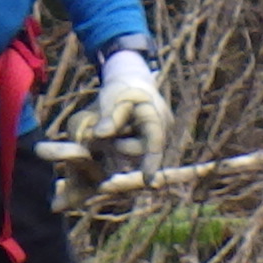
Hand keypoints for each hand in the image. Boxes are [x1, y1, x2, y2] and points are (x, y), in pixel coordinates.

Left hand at [90, 48, 168, 162]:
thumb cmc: (122, 89)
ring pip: (139, 153)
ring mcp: (159, 136)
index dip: (151, 162)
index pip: (155, 142)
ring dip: (122, 146)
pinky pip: (139, 150)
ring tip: (113, 130)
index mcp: (156, 116)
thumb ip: (109, 117)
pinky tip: (118, 136)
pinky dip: (126, 146)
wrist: (132, 82)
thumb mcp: (113, 98)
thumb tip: (99, 134)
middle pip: (142, 150)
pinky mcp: (152, 141)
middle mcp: (163, 129)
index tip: (147, 180)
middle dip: (121, 146)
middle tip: (103, 132)